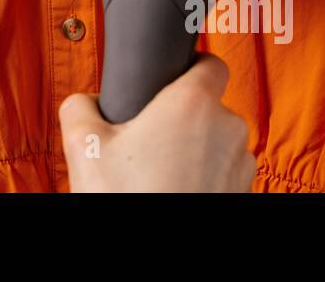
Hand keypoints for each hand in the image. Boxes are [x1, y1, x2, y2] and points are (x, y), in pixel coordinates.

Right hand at [58, 54, 256, 191]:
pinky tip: (176, 190)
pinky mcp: (245, 194)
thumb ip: (80, 107)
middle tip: (149, 140)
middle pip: (210, 106)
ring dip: (197, 151)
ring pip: (219, 142)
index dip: (191, 67)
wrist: (153, 262)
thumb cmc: (128, 199)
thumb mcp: (83, 146)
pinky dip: (206, 178)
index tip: (172, 81)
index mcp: (192, 104)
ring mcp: (241, 165)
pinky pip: (226, 173)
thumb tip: (84, 102)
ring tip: (160, 173)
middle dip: (183, 118)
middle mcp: (227, 129)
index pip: (211, 62)